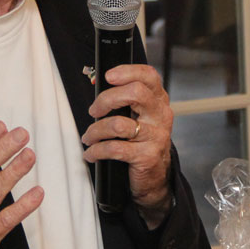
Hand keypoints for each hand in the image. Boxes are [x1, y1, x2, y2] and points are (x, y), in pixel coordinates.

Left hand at [81, 64, 174, 226]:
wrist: (155, 177)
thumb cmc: (142, 142)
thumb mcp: (140, 117)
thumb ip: (126, 101)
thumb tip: (98, 87)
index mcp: (158, 101)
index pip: (148, 76)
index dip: (127, 71)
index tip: (108, 76)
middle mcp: (160, 116)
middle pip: (135, 93)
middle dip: (106, 99)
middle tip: (94, 110)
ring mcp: (155, 136)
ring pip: (118, 124)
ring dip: (95, 130)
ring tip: (89, 137)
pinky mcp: (146, 156)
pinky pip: (114, 148)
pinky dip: (96, 151)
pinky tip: (92, 153)